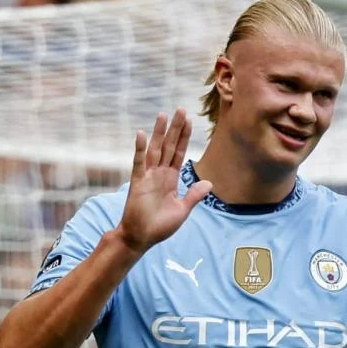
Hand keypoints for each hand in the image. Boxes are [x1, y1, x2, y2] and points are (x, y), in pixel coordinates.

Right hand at [115, 109, 211, 253]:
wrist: (142, 238)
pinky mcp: (137, 183)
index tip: (188, 120)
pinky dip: (139, 148)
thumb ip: (194, 195)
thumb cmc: (160, 226)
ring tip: (162, 114)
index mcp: (171, 178)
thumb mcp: (183, 209)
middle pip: (168, 146)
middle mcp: (159, 173)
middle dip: (174, 128)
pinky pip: (138, 163)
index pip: (179, 152)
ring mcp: (148, 176)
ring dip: (158, 132)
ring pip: (154, 149)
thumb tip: (209, 183)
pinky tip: (141, 134)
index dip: (183, 137)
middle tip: (180, 109)